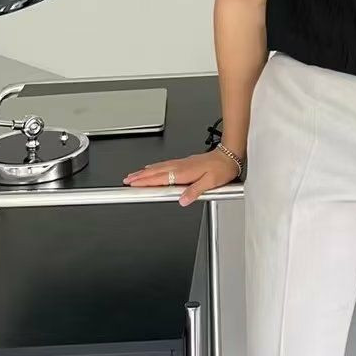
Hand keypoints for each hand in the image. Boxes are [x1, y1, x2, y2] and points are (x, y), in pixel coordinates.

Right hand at [122, 150, 241, 206]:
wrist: (229, 155)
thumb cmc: (222, 168)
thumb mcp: (210, 182)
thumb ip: (194, 191)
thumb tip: (182, 200)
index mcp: (184, 172)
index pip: (160, 178)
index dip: (145, 181)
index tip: (132, 184)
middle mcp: (181, 166)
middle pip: (155, 172)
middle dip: (140, 176)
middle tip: (126, 180)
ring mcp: (182, 163)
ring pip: (159, 167)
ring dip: (145, 171)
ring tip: (134, 175)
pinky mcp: (185, 162)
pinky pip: (165, 165)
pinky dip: (155, 167)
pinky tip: (153, 169)